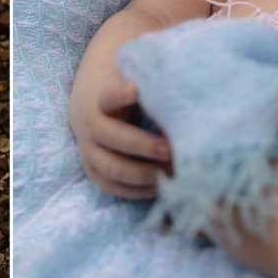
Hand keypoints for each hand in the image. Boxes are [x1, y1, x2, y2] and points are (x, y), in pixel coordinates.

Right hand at [69, 74, 171, 199]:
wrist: (93, 111)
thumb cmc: (128, 99)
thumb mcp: (136, 87)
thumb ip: (153, 93)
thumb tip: (187, 99)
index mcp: (103, 100)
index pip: (109, 96)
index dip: (121, 94)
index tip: (136, 91)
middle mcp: (93, 126)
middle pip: (111, 136)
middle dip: (143, 145)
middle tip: (170, 150)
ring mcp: (90, 151)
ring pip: (113, 167)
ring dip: (144, 173)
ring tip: (171, 173)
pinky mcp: (94, 172)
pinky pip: (114, 187)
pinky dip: (138, 190)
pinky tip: (161, 186)